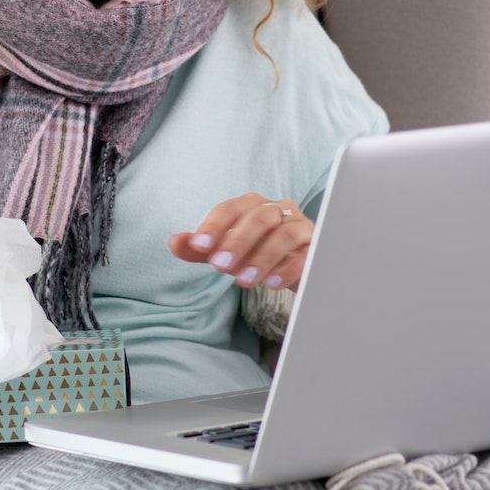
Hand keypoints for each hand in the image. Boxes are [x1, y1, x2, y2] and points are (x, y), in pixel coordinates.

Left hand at [167, 193, 312, 291]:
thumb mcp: (225, 252)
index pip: (230, 209)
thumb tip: (173, 242)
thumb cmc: (256, 252)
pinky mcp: (316, 246)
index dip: (213, 226)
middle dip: (237, 241)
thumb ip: (200, 249)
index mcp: (250, 205)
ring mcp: (299, 226)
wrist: (296, 265)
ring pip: (284, 234)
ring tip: (244, 281)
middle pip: (259, 217)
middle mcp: (277, 209)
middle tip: (219, 266)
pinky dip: (288, 268)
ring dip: (262, 257)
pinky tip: (271, 283)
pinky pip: (306, 254)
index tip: (199, 246)